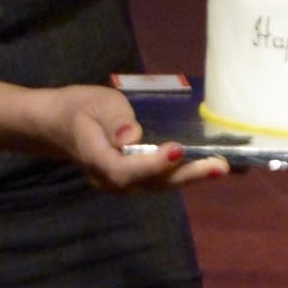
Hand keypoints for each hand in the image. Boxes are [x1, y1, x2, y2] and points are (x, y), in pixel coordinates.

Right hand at [36, 81, 213, 190]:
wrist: (60, 124)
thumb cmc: (79, 109)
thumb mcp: (94, 104)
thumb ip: (113, 120)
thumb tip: (131, 136)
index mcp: (97, 159)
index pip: (125, 169)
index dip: (153, 164)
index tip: (177, 149)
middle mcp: (113, 179)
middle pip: (153, 183)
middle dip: (189, 175)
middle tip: (221, 166)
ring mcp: (126, 183)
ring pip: (162, 184)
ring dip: (195, 176)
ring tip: (226, 167)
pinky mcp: (138, 178)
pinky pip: (164, 178)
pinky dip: (189, 173)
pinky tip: (213, 165)